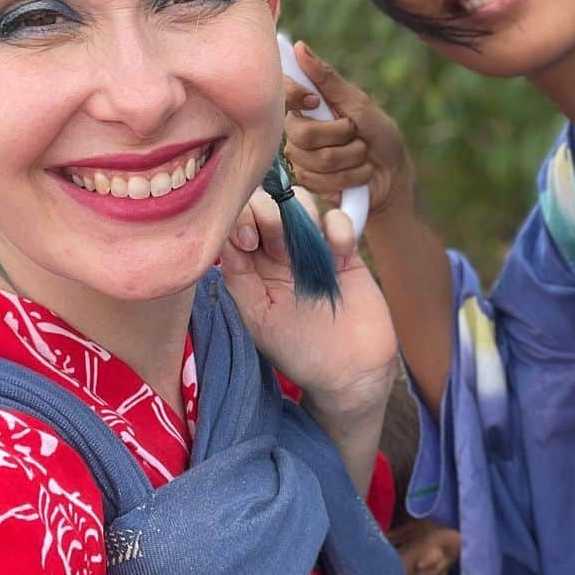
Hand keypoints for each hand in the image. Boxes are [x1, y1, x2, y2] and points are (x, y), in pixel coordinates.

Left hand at [221, 186, 397, 415]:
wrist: (351, 372)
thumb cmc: (299, 351)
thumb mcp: (258, 319)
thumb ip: (238, 278)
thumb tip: (224, 237)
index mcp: (252, 266)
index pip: (237, 221)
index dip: (240, 218)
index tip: (248, 240)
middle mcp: (279, 251)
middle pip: (266, 203)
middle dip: (269, 215)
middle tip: (279, 250)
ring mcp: (312, 248)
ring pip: (301, 202)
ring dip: (301, 217)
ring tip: (308, 253)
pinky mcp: (345, 250)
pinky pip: (337, 219)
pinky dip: (336, 229)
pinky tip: (339, 257)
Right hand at [283, 43, 413, 220]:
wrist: (393, 174)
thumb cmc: (378, 133)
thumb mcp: (359, 103)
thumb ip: (328, 79)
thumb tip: (300, 47)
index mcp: (307, 106)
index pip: (282, 94)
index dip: (293, 95)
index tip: (314, 100)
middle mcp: (297, 130)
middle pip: (302, 134)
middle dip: (341, 135)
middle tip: (355, 133)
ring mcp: (301, 158)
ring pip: (318, 160)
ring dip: (352, 157)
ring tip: (361, 155)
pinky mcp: (309, 183)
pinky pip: (323, 181)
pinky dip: (351, 176)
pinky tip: (357, 174)